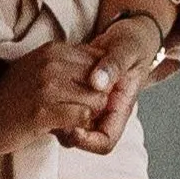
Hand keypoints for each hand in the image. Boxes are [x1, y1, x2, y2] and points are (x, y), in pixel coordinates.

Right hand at [0, 38, 135, 157]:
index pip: (100, 59)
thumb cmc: (14, 95)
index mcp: (54, 50)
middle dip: (99, 98)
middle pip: (103, 79)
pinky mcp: (42, 111)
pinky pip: (82, 117)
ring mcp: (47, 87)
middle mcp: (52, 63)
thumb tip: (104, 71)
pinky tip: (66, 130)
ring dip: (90, 115)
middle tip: (85, 112)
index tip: (90, 95)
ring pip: (96, 99)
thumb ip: (68, 66)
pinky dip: (80, 126)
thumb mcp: (41, 69)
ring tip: (74, 122)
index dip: (102, 80)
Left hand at [58, 20, 166, 154]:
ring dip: (55, 115)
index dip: (86, 141)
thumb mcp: (128, 50)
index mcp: (120, 108)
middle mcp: (104, 111)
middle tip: (51, 107)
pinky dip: (54, 99)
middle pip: (81, 138)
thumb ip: (114, 65)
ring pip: (68, 125)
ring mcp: (90, 104)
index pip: (104, 142)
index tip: (72, 127)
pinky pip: (62, 107)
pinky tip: (49, 80)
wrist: (128, 36)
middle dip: (64, 127)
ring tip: (46, 94)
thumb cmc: (133, 44)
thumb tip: (97, 83)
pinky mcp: (78, 94)